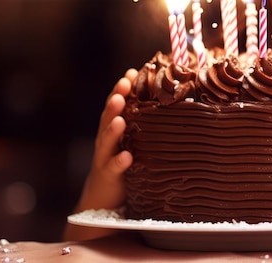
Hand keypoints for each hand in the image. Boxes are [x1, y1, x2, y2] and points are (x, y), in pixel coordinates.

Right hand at [63, 69, 137, 240]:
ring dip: (113, 129)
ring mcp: (105, 158)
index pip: (116, 104)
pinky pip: (113, 168)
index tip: (131, 73)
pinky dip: (119, 162)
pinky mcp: (108, 177)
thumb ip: (143, 122)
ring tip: (120, 119)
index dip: (122, 88)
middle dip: (115, 101)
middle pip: (108, 117)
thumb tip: (167, 98)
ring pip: (106, 140)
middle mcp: (108, 140)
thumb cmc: (125, 163)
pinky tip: (127, 156)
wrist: (104, 198)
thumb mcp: (133, 140)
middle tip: (122, 86)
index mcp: (115, 128)